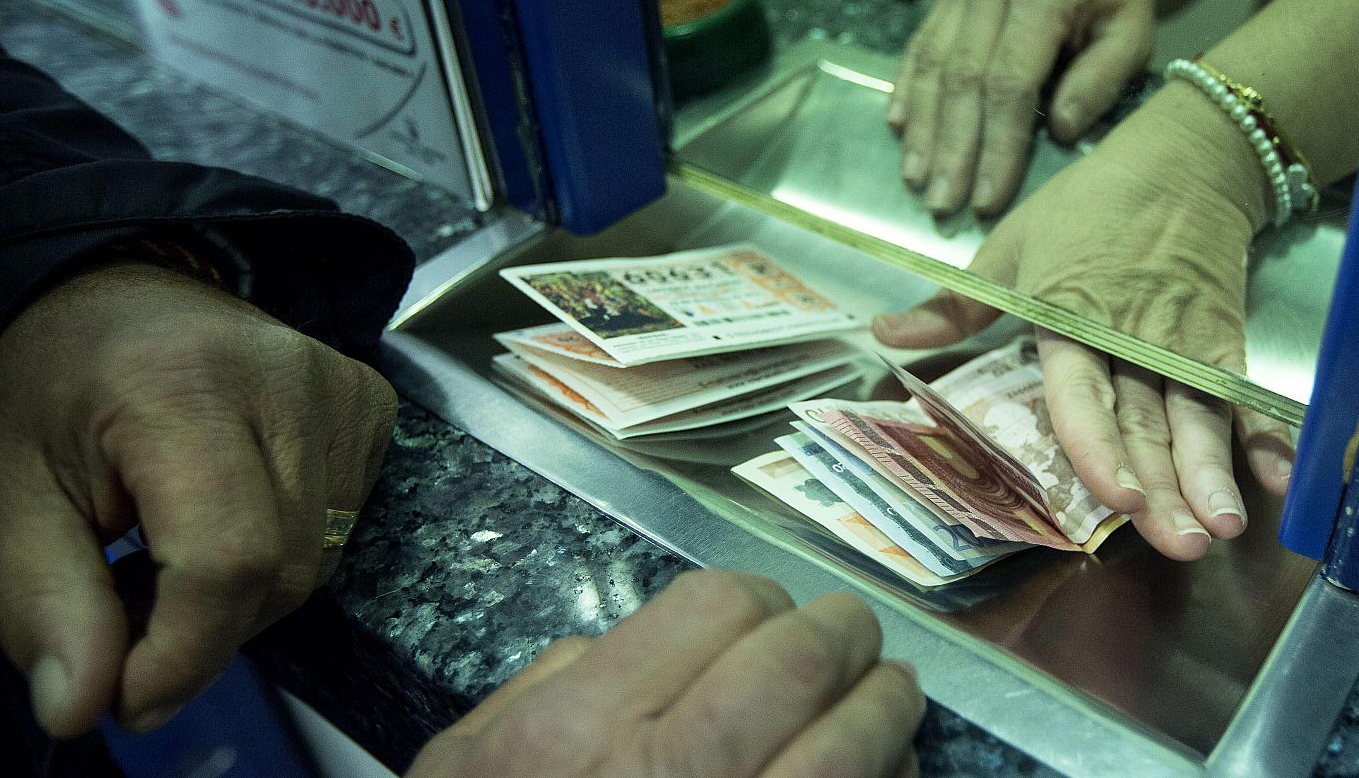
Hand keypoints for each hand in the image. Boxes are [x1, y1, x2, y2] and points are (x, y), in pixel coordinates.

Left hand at [0, 261, 396, 735]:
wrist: (123, 293)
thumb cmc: (57, 385)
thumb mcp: (9, 491)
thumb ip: (44, 601)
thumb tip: (82, 707)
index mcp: (183, 386)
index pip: (228, 556)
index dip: (185, 651)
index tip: (126, 698)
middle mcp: (287, 379)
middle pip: (281, 569)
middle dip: (205, 632)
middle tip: (129, 623)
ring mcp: (343, 389)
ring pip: (319, 559)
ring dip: (244, 597)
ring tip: (173, 558)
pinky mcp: (372, 403)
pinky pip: (345, 524)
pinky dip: (285, 552)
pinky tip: (233, 516)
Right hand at [407, 570, 924, 777]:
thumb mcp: (466, 768)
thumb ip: (541, 689)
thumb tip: (618, 648)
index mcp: (582, 730)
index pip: (715, 609)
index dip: (758, 598)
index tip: (770, 613)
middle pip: (797, 663)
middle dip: (842, 632)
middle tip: (852, 633)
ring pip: (850, 750)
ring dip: (887, 706)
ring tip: (892, 691)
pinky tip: (887, 767)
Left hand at [874, 84, 1294, 559]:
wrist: (1180, 160)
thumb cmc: (1082, 208)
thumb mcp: (1009, 247)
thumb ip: (954, 306)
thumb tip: (883, 336)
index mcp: (1071, 318)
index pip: (1084, 392)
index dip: (1101, 446)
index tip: (1120, 496)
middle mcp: (1133, 338)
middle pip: (1148, 420)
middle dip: (1167, 487)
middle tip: (1180, 545)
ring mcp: (1184, 341)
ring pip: (1197, 417)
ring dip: (1214, 474)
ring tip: (1222, 527)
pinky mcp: (1224, 339)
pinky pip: (1242, 393)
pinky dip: (1266, 433)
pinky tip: (1280, 479)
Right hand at [888, 0, 1160, 215]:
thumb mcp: (1133, 34)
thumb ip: (1101, 80)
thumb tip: (1059, 130)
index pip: (1011, 82)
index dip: (996, 145)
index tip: (989, 198)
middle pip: (963, 80)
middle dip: (951, 149)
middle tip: (943, 203)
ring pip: (932, 66)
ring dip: (922, 129)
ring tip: (917, 179)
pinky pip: (919, 47)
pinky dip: (907, 90)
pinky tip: (899, 129)